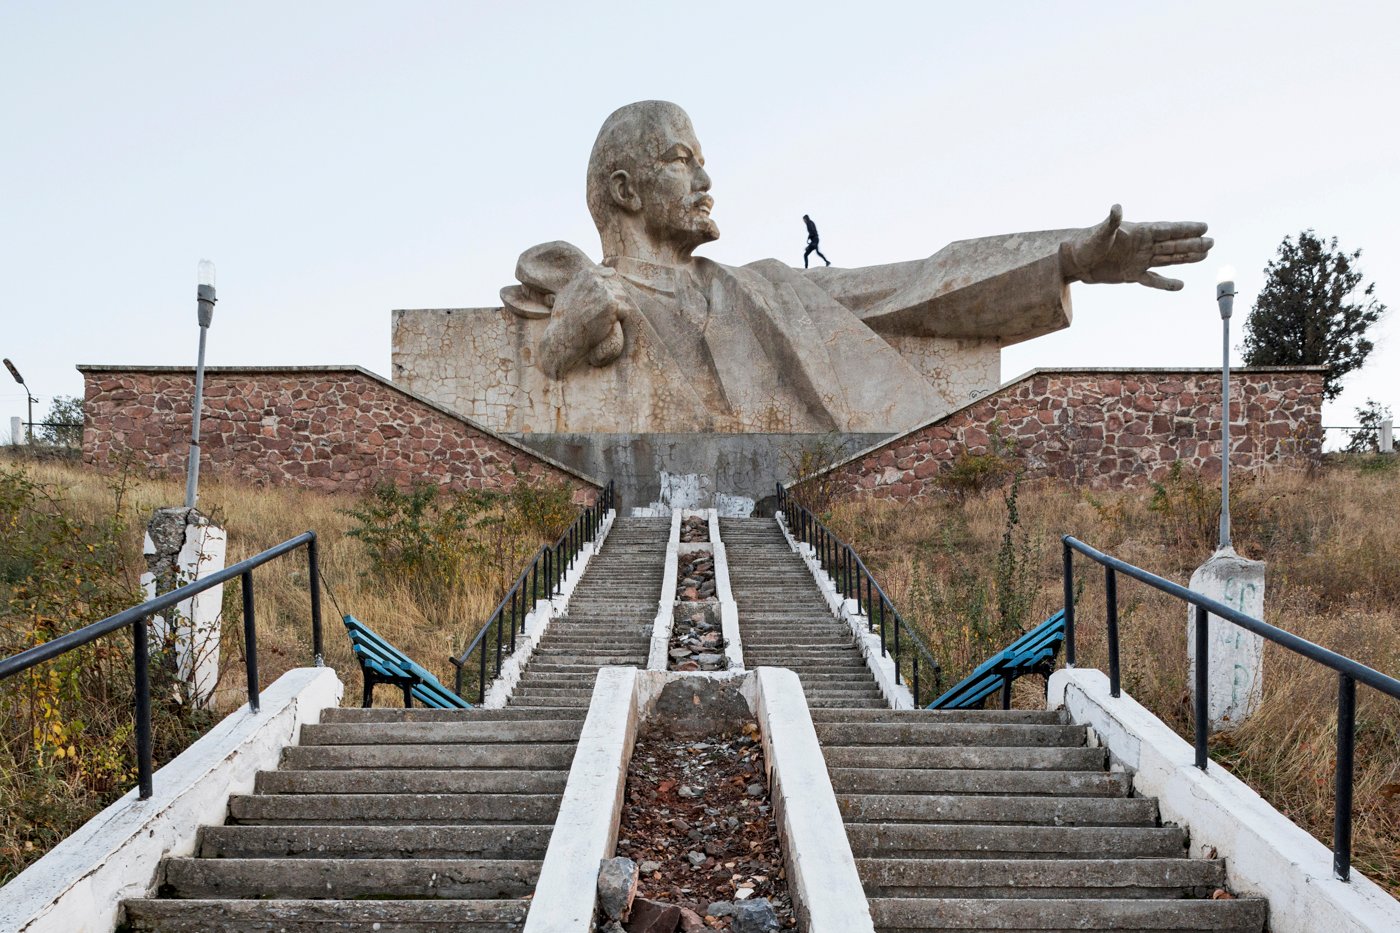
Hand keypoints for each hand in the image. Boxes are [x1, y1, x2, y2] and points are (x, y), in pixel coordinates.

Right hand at [539, 267, 632, 377]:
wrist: (565, 334)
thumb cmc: (564, 316)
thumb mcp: (567, 291)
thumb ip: (581, 281)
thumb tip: (593, 273)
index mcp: (587, 274)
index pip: (610, 273)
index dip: (609, 287)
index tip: (602, 299)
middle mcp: (597, 280)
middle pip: (617, 286)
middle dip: (614, 298)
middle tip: (602, 312)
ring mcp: (606, 292)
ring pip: (622, 297)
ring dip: (617, 308)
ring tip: (603, 317)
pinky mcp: (613, 306)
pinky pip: (626, 310)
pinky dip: (619, 318)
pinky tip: (607, 323)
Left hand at [1060, 204, 1212, 290]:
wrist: (1075, 260)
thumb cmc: (1086, 243)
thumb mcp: (1101, 233)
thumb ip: (1112, 222)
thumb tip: (1117, 208)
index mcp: (1139, 232)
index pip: (1167, 230)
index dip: (1185, 228)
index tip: (1204, 226)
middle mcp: (1143, 245)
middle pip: (1173, 244)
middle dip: (1192, 243)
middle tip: (1211, 242)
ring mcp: (1139, 260)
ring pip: (1168, 259)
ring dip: (1186, 257)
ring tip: (1205, 254)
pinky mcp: (1132, 274)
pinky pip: (1153, 280)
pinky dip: (1165, 284)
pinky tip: (1180, 285)